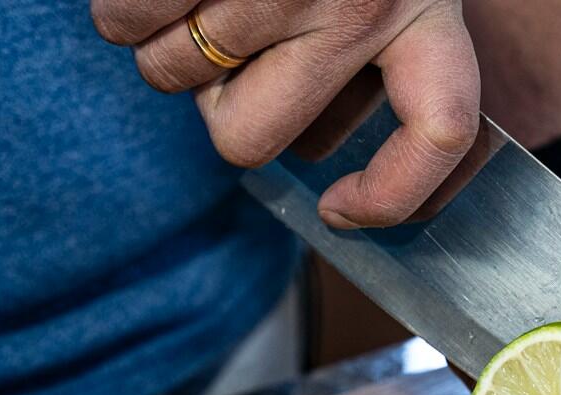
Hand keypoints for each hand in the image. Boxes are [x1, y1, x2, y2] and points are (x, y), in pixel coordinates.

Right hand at [91, 0, 480, 228]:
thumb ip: (385, 45)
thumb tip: (316, 166)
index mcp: (424, 3)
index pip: (441, 129)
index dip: (391, 194)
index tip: (339, 208)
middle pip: (253, 138)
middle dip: (216, 109)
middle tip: (223, 58)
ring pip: (172, 75)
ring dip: (156, 41)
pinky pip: (124, 19)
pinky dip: (120, 5)